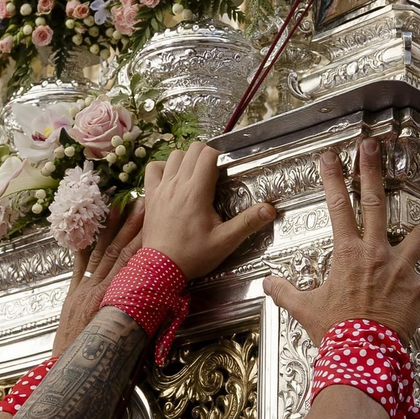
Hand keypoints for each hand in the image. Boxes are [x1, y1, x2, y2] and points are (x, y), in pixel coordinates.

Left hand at [52, 199, 146, 356]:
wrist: (72, 369)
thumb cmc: (103, 358)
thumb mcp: (127, 336)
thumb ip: (142, 315)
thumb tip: (161, 299)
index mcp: (114, 298)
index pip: (131, 262)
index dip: (143, 241)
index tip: (154, 222)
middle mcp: (98, 289)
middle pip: (117, 251)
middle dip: (130, 226)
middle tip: (141, 204)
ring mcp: (82, 289)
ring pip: (99, 253)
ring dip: (109, 229)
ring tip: (118, 207)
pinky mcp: (72, 295)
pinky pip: (78, 267)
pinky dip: (82, 247)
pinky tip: (85, 229)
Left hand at [137, 141, 276, 280]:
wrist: (160, 268)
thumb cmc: (192, 255)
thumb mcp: (225, 241)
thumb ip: (247, 223)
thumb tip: (269, 209)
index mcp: (196, 192)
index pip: (208, 154)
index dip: (220, 156)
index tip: (226, 169)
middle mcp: (177, 185)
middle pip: (192, 150)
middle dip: (206, 155)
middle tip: (215, 171)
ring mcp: (161, 189)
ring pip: (173, 155)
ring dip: (187, 159)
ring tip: (196, 174)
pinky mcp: (151, 196)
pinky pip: (153, 169)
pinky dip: (163, 167)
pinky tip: (172, 178)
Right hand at [263, 139, 419, 342]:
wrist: (361, 353)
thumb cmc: (335, 330)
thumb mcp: (304, 308)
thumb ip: (285, 292)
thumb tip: (268, 283)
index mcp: (347, 254)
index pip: (337, 207)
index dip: (332, 179)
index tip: (330, 157)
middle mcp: (375, 254)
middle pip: (375, 204)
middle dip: (373, 172)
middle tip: (373, 147)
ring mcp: (399, 270)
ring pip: (419, 238)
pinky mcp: (417, 290)